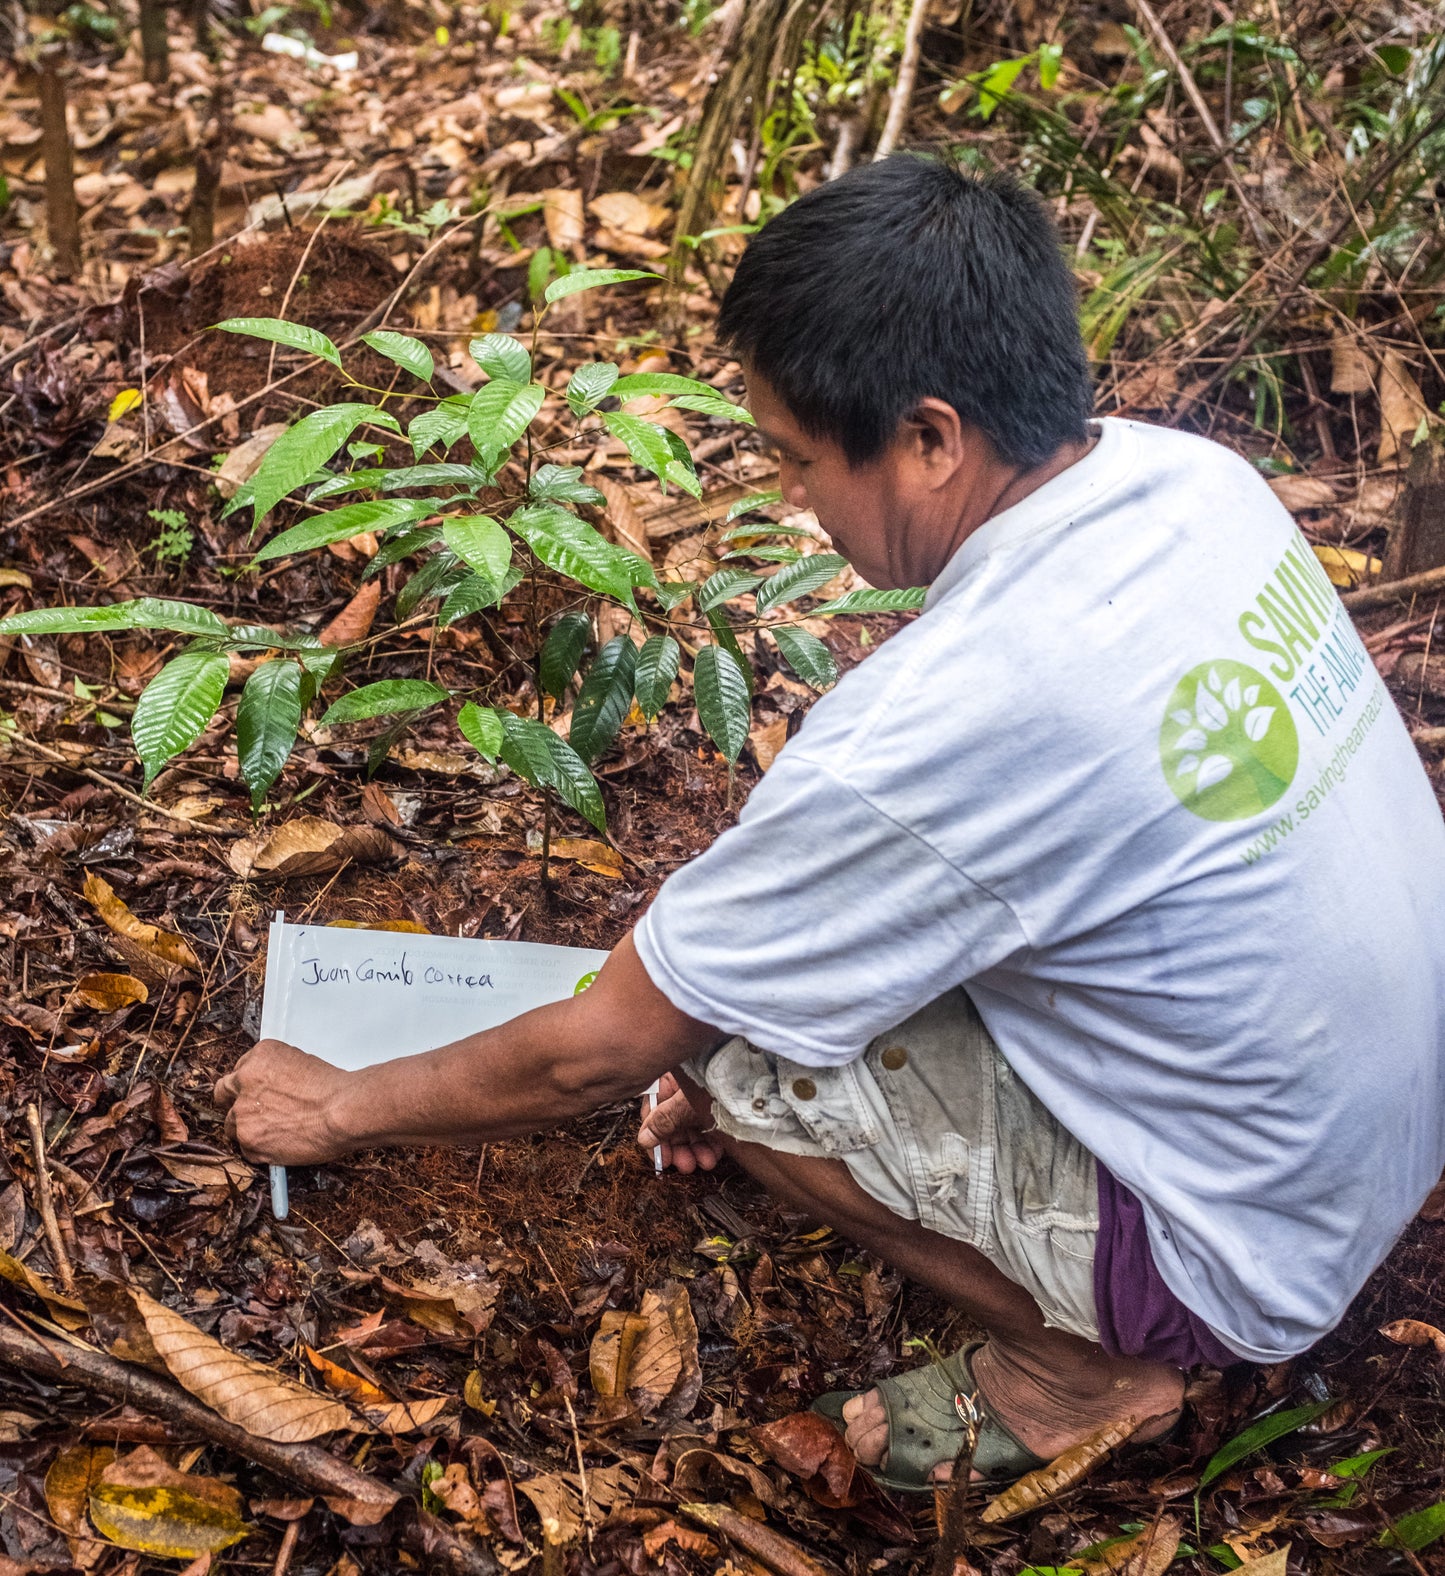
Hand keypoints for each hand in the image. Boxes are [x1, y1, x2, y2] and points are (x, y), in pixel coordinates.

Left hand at [213, 1039, 354, 1164]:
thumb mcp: (302, 1063)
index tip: (259, 1092)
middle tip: (253, 1110)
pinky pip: (246, 1148)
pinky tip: (281, 1143)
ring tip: (274, 1131)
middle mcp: (244, 1082)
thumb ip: (277, 1072)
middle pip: (224, 1093)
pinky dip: (261, 1148)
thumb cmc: (334, 1089)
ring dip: (248, 1127)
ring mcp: (243, 1114)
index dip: (250, 1084)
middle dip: (235, 1101)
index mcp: (259, 1057)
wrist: (343, 1112)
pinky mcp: (249, 1141)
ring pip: (232, 1125)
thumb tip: (274, 1086)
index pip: (240, 1070)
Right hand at [638, 1071, 722, 1173]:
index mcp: (674, 1075)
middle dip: (678, 1147)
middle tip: (683, 1165)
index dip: (653, 1134)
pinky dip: (710, 1145)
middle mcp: (687, 1085)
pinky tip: (714, 1157)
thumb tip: (644, 1138)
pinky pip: (710, 1129)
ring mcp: (705, 1097)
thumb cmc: (722, 1085)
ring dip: (695, 1150)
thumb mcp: (688, 1105)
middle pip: (673, 1121)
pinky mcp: (723, 1107)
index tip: (659, 1157)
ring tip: (704, 1163)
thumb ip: (664, 1121)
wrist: (762, 1085)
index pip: (653, 1107)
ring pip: (692, 1128)